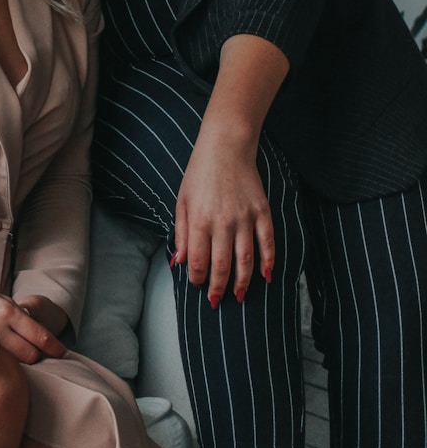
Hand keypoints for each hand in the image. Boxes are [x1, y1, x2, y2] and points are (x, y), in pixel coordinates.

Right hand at [0, 282, 66, 363]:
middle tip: (38, 354)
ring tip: (19, 356)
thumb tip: (36, 331)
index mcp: (8, 310)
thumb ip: (17, 315)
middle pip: (30, 354)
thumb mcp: (0, 299)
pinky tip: (3, 361)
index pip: (39, 335)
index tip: (63, 353)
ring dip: (21, 361)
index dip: (54, 347)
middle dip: (37, 356)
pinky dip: (4, 363)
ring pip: (15, 362)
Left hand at [174, 129, 274, 307]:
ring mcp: (245, 217)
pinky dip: (269, 262)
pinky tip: (266, 276)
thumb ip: (182, 233)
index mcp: (200, 220)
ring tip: (239, 296)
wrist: (226, 146)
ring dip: (243, 282)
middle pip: (222, 265)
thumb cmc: (199, 174)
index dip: (198, 278)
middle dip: (218, 287)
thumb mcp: (182, 201)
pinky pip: (268, 242)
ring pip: (246, 260)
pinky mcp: (262, 211)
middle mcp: (223, 222)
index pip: (198, 260)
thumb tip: (179, 262)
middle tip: (216, 301)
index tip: (197, 285)